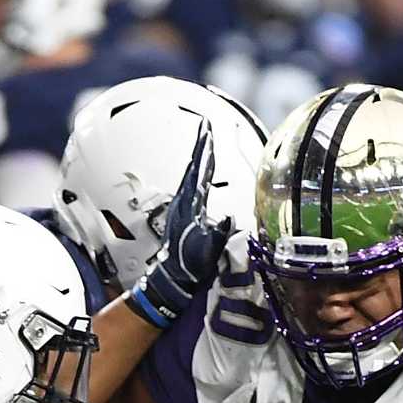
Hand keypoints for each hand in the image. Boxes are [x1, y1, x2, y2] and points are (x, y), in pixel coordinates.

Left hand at [130, 122, 228, 326]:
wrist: (172, 276)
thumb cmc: (191, 265)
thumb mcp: (209, 251)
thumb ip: (219, 234)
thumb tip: (231, 218)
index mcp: (192, 206)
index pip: (200, 173)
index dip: (205, 153)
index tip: (208, 133)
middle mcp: (184, 201)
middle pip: (194, 167)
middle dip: (201, 146)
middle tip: (205, 126)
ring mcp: (181, 206)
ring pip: (191, 174)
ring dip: (199, 157)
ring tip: (205, 142)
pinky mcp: (181, 211)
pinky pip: (190, 185)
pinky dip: (196, 172)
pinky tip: (199, 170)